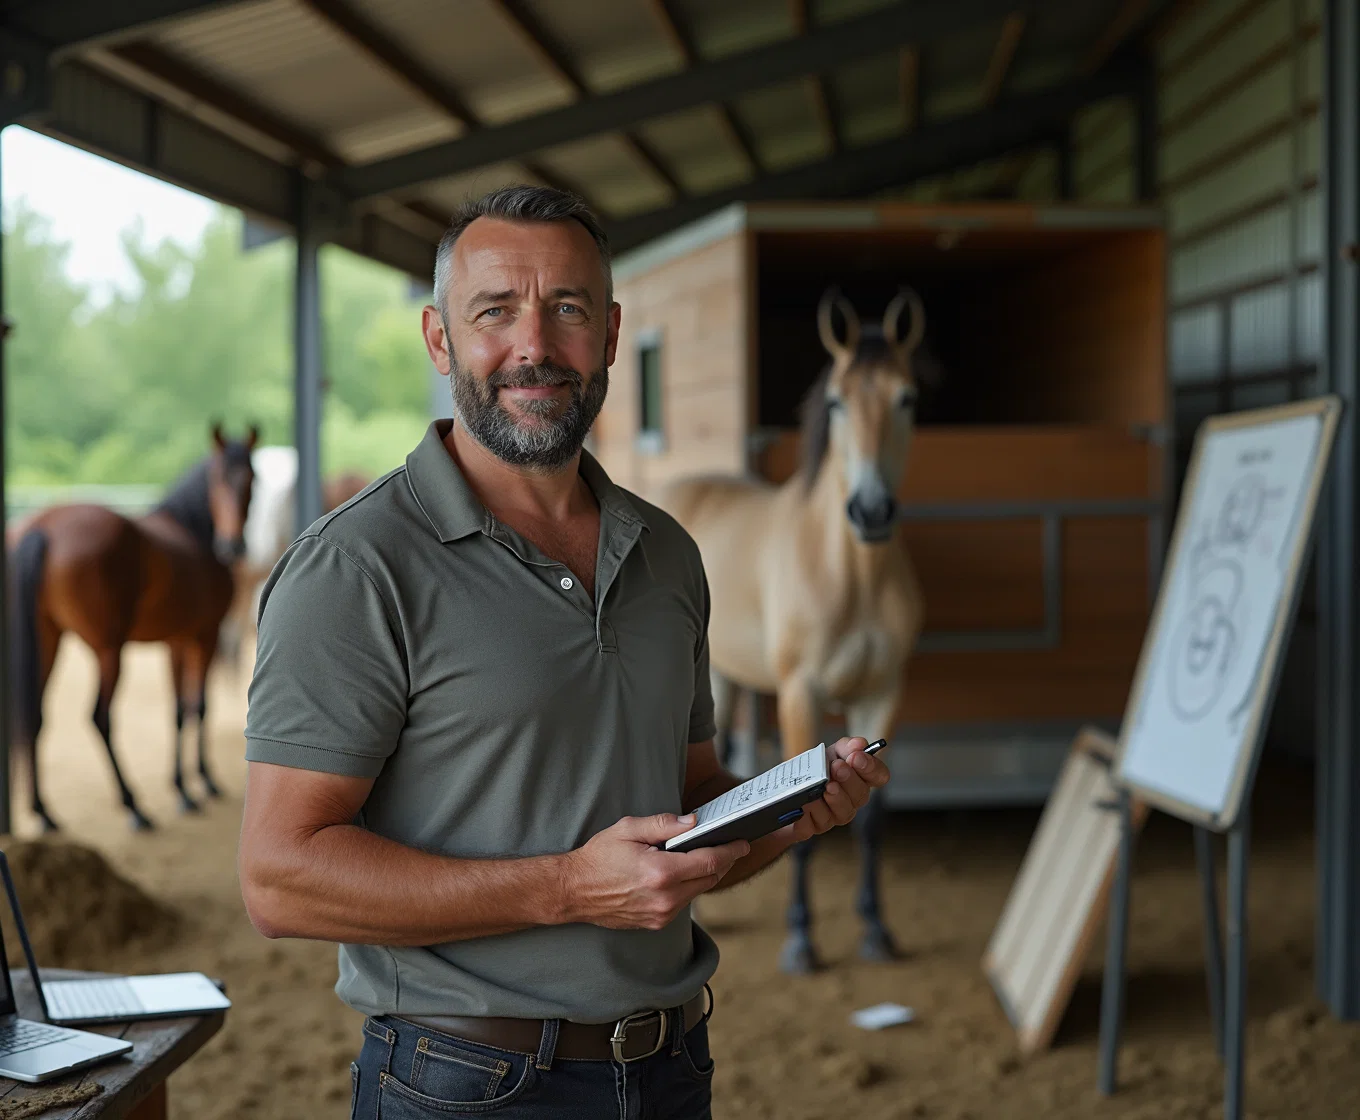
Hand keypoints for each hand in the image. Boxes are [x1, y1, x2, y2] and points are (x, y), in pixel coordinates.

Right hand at [562, 813, 749, 930]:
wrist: (573, 891)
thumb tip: (693, 822)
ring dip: (705, 874)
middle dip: (723, 861)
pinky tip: (681, 872)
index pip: (710, 861)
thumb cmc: (598, 858)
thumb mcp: (628, 829)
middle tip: (729, 845)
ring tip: (702, 855)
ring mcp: (661, 915)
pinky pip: (684, 902)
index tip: (743, 842)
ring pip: (699, 892)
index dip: (731, 850)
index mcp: (661, 872)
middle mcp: (665, 898)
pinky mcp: (656, 923)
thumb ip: (664, 824)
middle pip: (710, 878)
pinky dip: (688, 886)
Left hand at [785, 737, 889, 842]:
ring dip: (833, 798)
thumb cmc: (813, 770)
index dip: (871, 767)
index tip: (857, 757)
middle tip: (837, 767)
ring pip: (842, 812)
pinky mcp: (813, 827)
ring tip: (822, 787)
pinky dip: (810, 811)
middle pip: (861, 795)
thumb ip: (846, 747)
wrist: (782, 788)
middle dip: (849, 780)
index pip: (879, 776)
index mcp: (859, 780)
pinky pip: (815, 823)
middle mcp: (850, 801)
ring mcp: (833, 816)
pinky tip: (805, 802)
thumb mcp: (828, 753)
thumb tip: (859, 744)